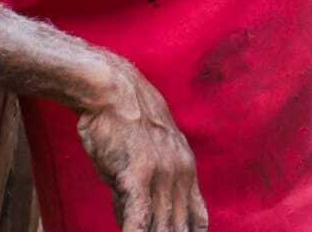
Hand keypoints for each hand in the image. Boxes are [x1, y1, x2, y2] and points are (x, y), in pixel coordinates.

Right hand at [77, 53, 208, 230]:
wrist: (114, 92)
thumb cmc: (125, 125)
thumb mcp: (145, 159)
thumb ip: (145, 192)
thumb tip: (137, 223)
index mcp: (187, 171)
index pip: (197, 218)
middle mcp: (180, 175)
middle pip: (180, 227)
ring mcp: (161, 175)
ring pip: (162, 226)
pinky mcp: (137, 174)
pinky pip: (139, 216)